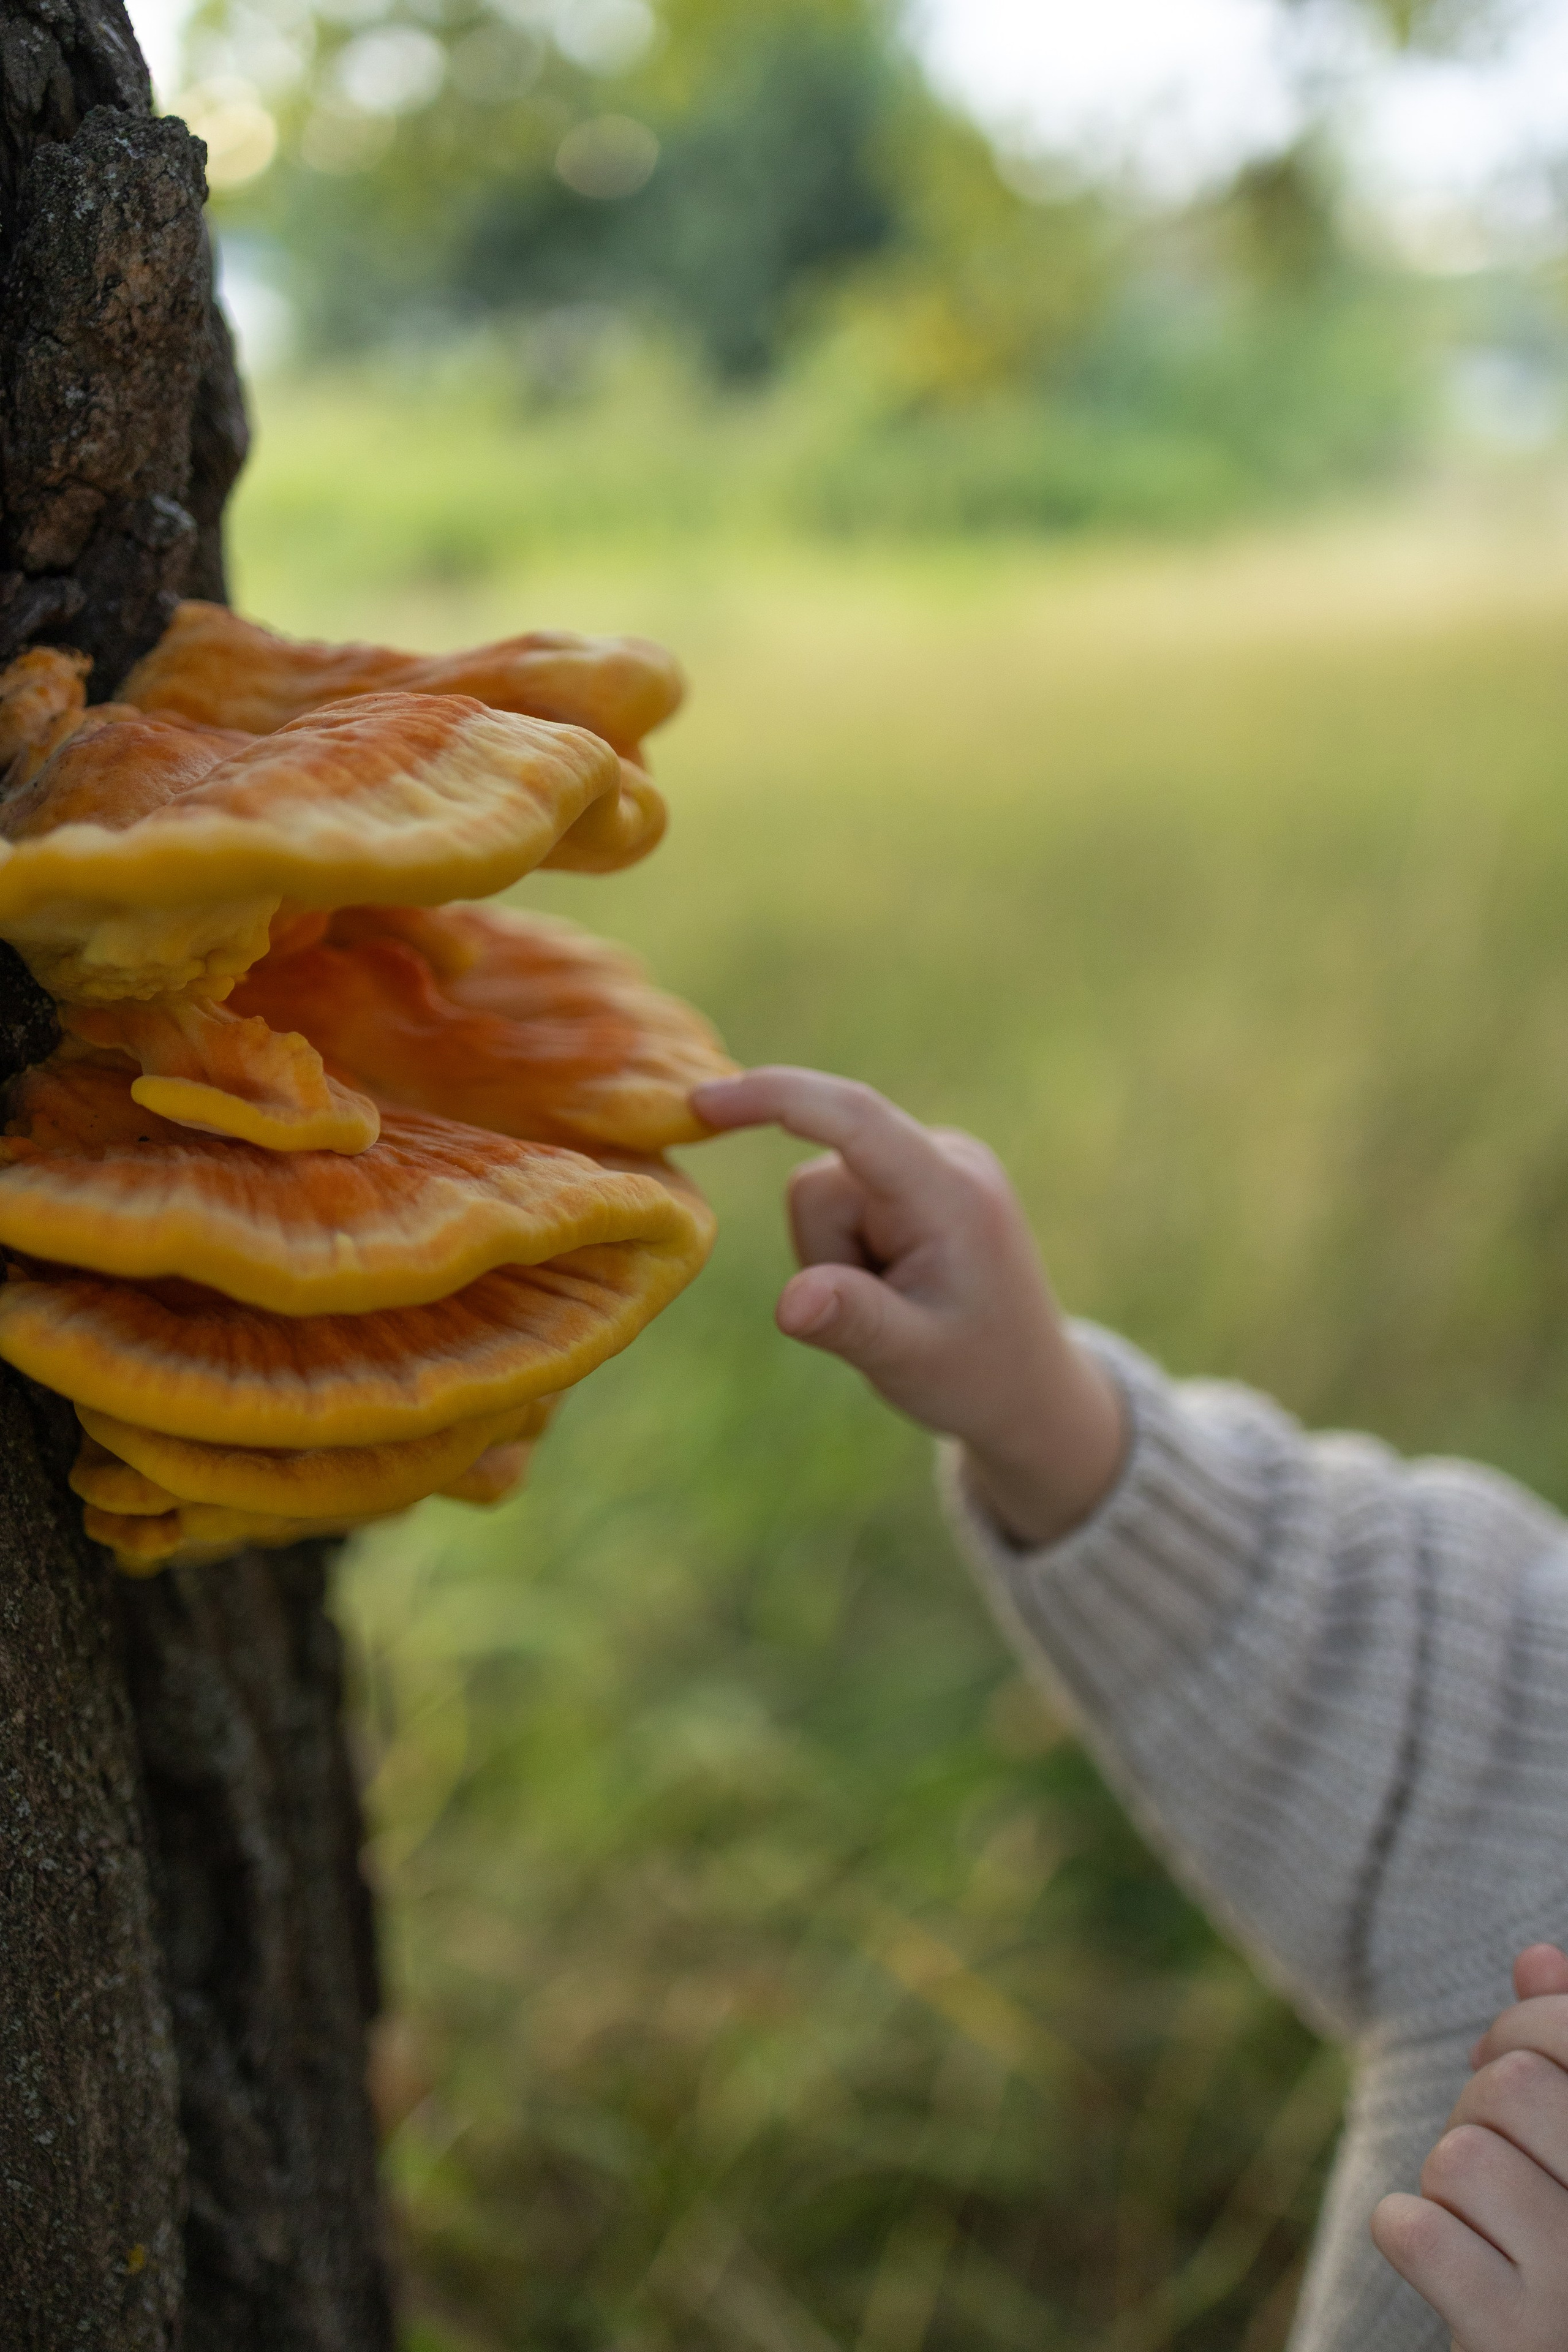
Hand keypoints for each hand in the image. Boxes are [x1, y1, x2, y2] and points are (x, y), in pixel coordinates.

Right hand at [690, 1066, 1124, 1546]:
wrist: (1032, 1385)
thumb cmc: (976, 1376)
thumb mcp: (910, 1360)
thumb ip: (850, 1322)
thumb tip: (790, 1303)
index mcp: (951, 1193)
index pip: (855, 1119)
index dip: (775, 1099)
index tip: (700, 1101)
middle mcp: (948, 1158)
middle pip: (821, 1179)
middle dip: (823, 1250)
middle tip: (881, 1311)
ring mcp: (937, 1161)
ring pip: (823, 1191)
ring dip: (835, 1254)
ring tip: (893, 1300)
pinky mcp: (920, 1174)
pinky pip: (844, 1197)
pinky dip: (849, 1246)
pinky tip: (895, 1281)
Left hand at [1370, 1944, 1567, 2351]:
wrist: (1556, 2351)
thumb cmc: (1566, 2235)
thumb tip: (1536, 1961)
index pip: (1563, 2031)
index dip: (1523, 2028)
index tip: (1515, 2065)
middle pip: (1509, 2086)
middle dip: (1483, 2111)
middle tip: (1510, 2165)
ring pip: (1461, 2156)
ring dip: (1453, 2184)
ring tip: (1494, 2227)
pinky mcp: (1514, 2340)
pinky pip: (1416, 2232)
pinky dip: (1412, 2235)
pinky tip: (1455, 2269)